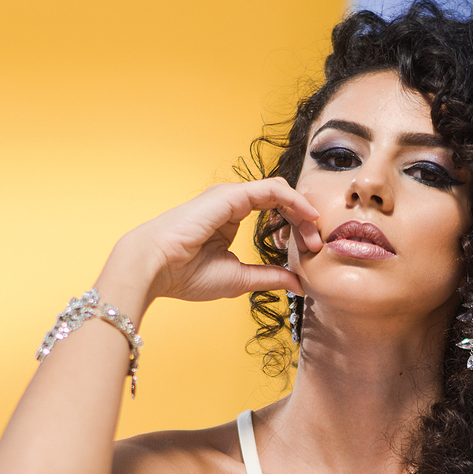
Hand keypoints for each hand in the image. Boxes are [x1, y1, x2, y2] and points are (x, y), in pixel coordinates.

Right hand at [98, 179, 321, 317]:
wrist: (155, 269)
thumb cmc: (185, 274)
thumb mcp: (240, 279)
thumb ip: (270, 277)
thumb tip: (299, 284)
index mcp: (230, 219)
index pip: (273, 213)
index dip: (296, 229)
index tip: (311, 251)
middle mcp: (231, 203)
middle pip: (280, 201)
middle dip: (304, 220)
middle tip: (317, 243)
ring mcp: (230, 196)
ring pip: (279, 191)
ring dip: (301, 210)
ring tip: (315, 230)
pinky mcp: (230, 195)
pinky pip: (271, 189)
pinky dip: (293, 200)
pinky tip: (307, 215)